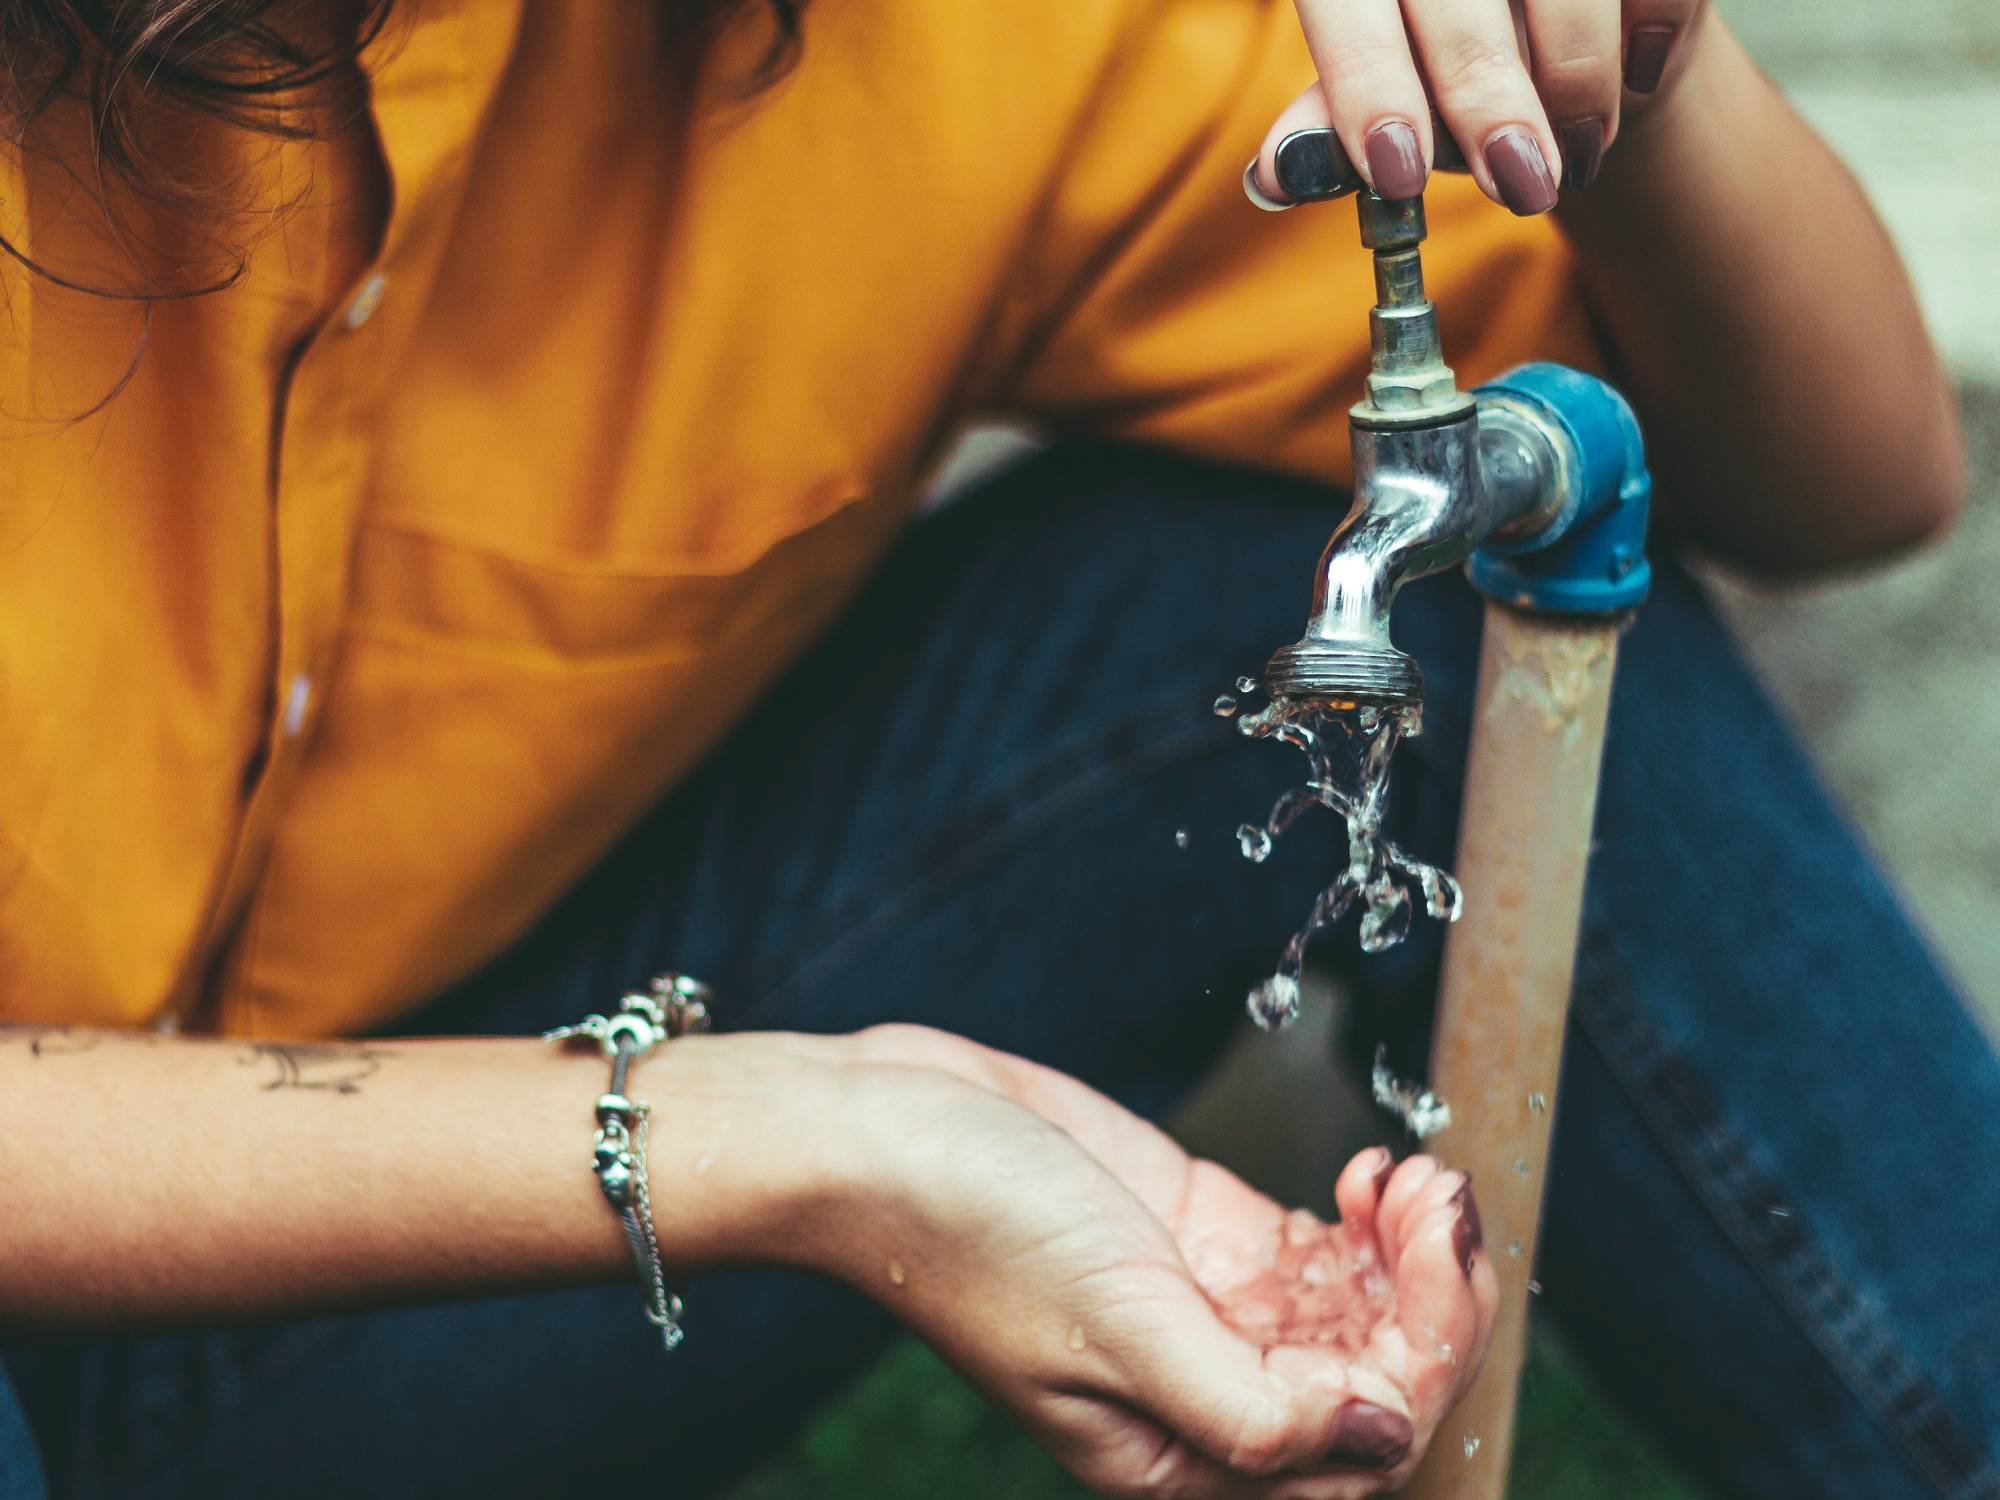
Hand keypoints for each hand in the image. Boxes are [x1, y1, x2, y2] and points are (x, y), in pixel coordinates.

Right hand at [816, 1024, 1495, 1497]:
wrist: (878, 1131)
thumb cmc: (964, 1233)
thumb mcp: (1114, 1326)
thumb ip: (1252, 1405)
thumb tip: (1387, 1438)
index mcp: (1179, 1460)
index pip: (1357, 1444)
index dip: (1426, 1353)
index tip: (1440, 1251)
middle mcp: (1204, 1397)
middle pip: (1374, 1379)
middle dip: (1432, 1294)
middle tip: (1442, 1198)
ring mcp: (1206, 1311)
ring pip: (1358, 1315)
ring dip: (1406, 1251)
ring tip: (1412, 1176)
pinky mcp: (1199, 1236)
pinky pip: (1319, 1254)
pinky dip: (1361, 1221)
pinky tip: (1363, 1174)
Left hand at [1250, 0, 1711, 213]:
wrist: (1555, 21)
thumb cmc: (1444, 55)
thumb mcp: (1383, 83)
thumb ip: (1334, 119)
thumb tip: (1274, 175)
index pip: (1347, 7)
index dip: (1368, 87)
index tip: (1394, 171)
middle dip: (1487, 101)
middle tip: (1516, 184)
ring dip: (1578, 78)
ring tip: (1579, 152)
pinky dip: (1648, 31)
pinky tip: (1639, 76)